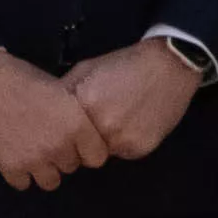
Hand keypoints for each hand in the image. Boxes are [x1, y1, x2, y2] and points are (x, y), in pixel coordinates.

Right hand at [0, 51, 101, 193]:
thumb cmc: (23, 78)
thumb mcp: (61, 90)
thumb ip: (74, 117)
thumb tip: (81, 134)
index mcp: (77, 125)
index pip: (97, 158)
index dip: (88, 151)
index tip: (79, 145)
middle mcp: (59, 146)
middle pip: (71, 168)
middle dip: (62, 157)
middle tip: (49, 142)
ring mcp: (34, 159)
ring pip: (50, 182)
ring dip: (44, 170)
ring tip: (34, 153)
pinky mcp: (10, 167)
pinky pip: (23, 184)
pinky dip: (20, 173)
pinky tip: (15, 156)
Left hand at [64, 43, 200, 164]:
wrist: (170, 65)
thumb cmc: (126, 64)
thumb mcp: (88, 68)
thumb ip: (67, 90)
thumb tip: (48, 108)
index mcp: (85, 104)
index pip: (62, 133)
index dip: (66, 130)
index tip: (72, 124)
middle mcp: (102, 127)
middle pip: (80, 147)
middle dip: (84, 138)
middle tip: (97, 121)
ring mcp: (122, 140)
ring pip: (102, 153)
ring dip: (105, 141)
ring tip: (118, 118)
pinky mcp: (140, 149)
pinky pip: (123, 153)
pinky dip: (125, 142)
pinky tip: (134, 122)